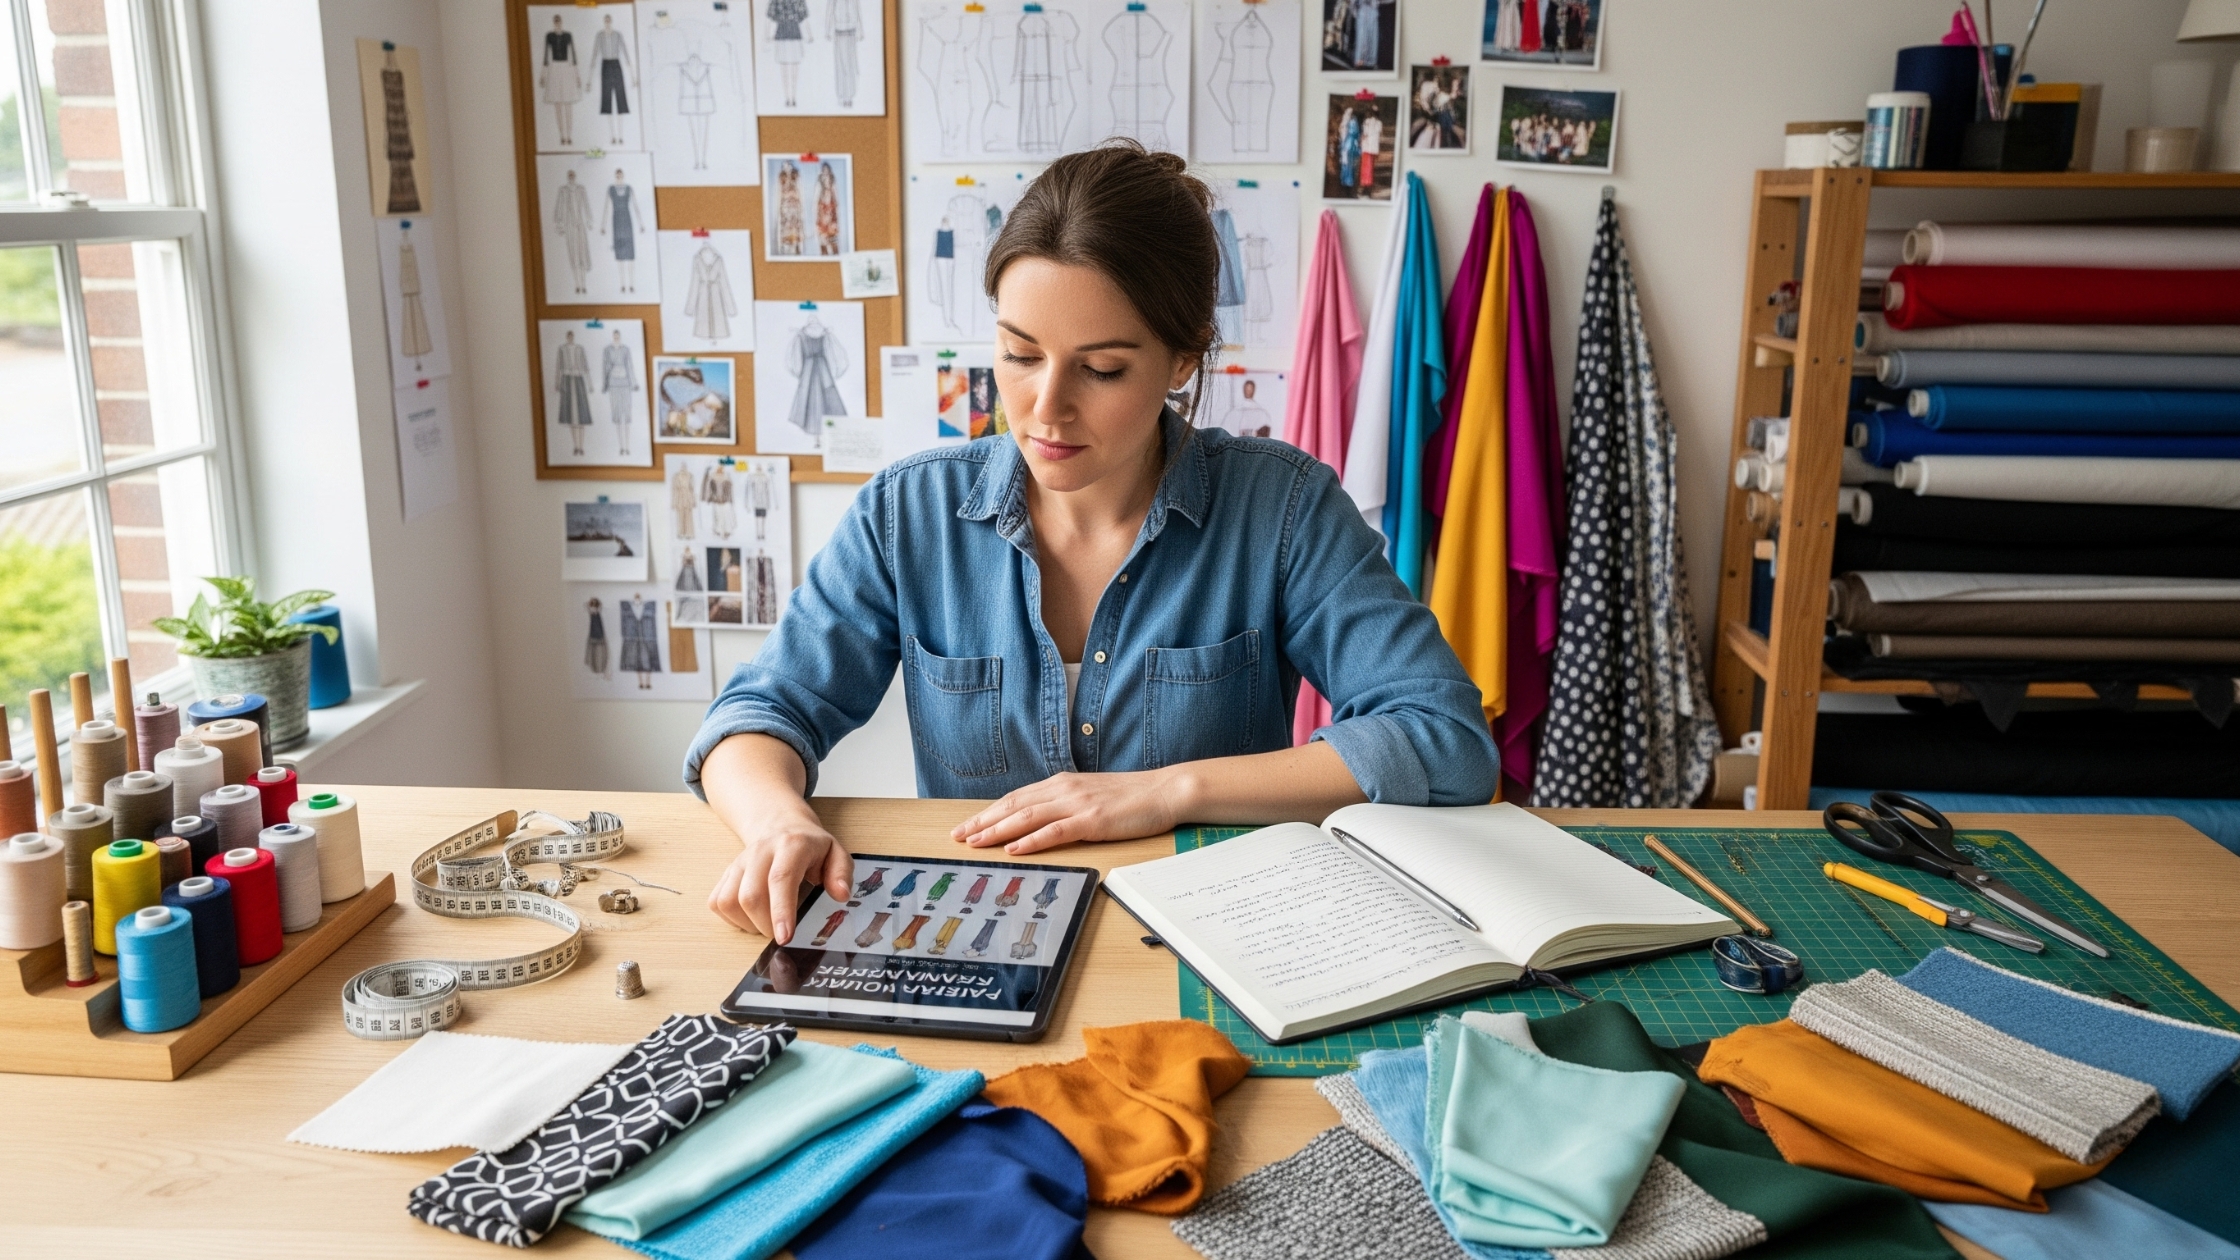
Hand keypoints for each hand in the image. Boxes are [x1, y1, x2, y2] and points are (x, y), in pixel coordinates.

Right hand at [707, 807, 851, 943]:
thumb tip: (841, 894)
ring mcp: (739, 862)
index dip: (781, 911)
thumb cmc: (809, 845)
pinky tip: (751, 917)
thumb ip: (841, 872)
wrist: (779, 824)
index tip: (785, 937)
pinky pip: (717, 902)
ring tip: (767, 923)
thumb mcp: (835, 852)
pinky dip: (733, 918)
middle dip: (765, 925)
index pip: (780, 879)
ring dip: (748, 924)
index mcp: (791, 845)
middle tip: (782, 933)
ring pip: (729, 901)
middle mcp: (760, 852)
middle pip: (750, 895)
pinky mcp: (725, 873)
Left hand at [950, 769, 1184, 854]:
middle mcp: (1064, 789)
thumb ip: (1065, 803)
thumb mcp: (1090, 795)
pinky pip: (1056, 831)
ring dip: (998, 830)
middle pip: (1013, 805)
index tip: (967, 826)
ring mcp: (1077, 803)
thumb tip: (1041, 820)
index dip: (988, 813)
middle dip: (983, 822)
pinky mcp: (1092, 820)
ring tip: (976, 842)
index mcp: (1061, 783)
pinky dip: (1032, 840)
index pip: (1016, 798)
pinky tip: (1015, 848)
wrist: (1165, 790)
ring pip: (1027, 816)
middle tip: (958, 836)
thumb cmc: (1131, 797)